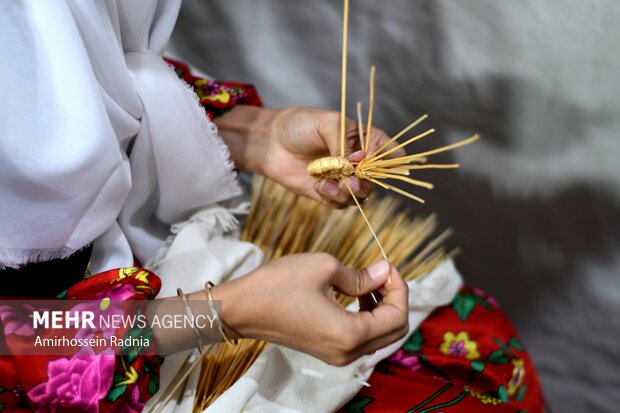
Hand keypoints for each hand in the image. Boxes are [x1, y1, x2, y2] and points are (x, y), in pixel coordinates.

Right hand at [211, 253, 408, 365]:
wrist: (242, 308)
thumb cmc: (278, 285)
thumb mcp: (324, 268)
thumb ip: (361, 275)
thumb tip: (385, 271)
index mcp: (349, 334)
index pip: (397, 316)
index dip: (399, 287)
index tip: (387, 265)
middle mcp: (347, 353)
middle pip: (394, 331)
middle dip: (395, 298)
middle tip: (383, 273)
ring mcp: (337, 356)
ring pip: (380, 336)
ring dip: (382, 307)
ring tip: (369, 281)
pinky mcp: (328, 351)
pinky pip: (362, 338)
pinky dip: (368, 316)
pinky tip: (356, 294)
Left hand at [215, 106, 404, 208]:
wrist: (269, 142)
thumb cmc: (299, 125)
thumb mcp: (326, 123)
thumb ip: (344, 143)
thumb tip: (356, 164)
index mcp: (364, 140)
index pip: (391, 154)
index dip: (390, 162)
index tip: (374, 164)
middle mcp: (357, 162)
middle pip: (376, 180)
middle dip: (365, 182)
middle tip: (350, 180)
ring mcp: (343, 179)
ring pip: (360, 196)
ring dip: (348, 193)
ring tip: (329, 183)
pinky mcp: (327, 193)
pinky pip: (340, 203)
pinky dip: (332, 198)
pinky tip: (318, 186)